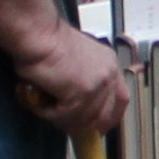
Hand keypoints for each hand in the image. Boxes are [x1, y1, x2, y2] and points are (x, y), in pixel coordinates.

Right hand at [11, 22, 127, 136]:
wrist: (37, 33)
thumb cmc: (46, 41)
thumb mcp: (75, 59)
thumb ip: (83, 79)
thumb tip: (76, 104)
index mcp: (109, 64)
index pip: (120, 99)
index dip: (108, 117)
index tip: (96, 126)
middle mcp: (109, 74)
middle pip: (106, 115)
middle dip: (85, 126)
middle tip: (64, 123)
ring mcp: (97, 85)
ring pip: (84, 120)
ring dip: (62, 120)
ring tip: (45, 109)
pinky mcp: (81, 93)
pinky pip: (66, 117)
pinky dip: (50, 115)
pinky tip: (39, 105)